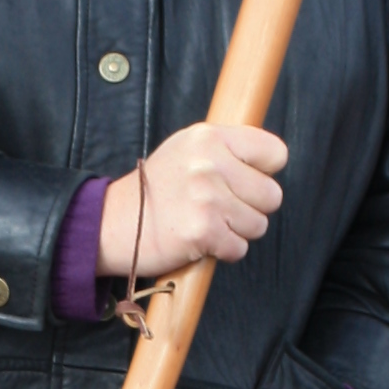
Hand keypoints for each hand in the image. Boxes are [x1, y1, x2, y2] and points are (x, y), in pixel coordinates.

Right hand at [97, 123, 285, 274]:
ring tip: (208, 222)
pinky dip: (223, 250)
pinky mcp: (204, 230)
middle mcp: (210, 163)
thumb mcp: (186, 149)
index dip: (264, 172)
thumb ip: (227, 148)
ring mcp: (207, 197)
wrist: (114, 223)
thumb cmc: (154, 190)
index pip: (275, 152)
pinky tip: (201, 240)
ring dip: (237, 231)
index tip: (245, 181)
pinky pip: (239, 247)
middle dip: (252, 207)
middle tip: (221, 207)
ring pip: (258, 224)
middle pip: (271, 195)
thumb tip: (271, 159)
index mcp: (209, 137)